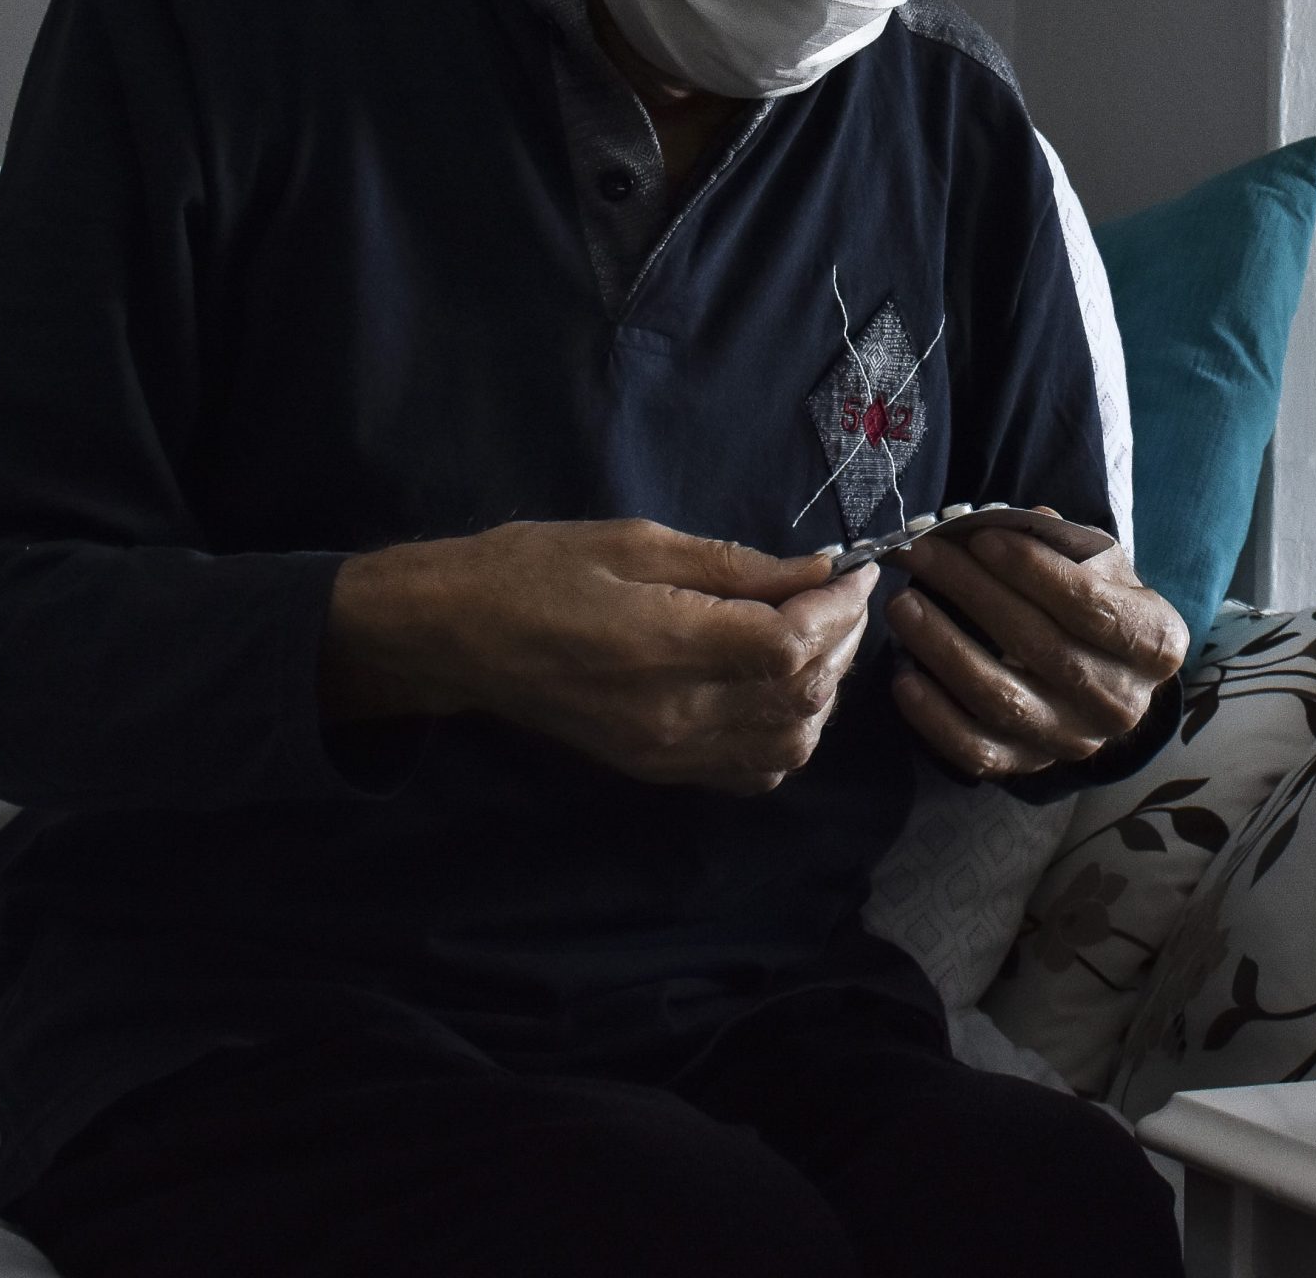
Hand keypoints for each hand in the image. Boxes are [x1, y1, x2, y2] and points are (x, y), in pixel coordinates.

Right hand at [325, 518, 873, 794]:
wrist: (459, 635)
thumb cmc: (538, 570)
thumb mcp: (640, 542)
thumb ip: (736, 566)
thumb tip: (817, 571)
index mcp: (668, 644)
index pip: (792, 644)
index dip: (839, 608)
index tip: (855, 570)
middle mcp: (675, 713)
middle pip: (802, 696)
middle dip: (841, 642)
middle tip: (842, 595)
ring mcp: (667, 751)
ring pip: (789, 745)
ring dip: (821, 692)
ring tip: (815, 637)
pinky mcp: (656, 768)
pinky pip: (750, 773)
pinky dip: (786, 736)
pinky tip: (778, 689)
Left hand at [886, 518, 1186, 778]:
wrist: (1105, 671)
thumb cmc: (1097, 602)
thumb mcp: (1099, 565)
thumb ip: (1060, 543)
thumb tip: (1005, 524)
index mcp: (1155, 643)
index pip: (1093, 608)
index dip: (1035, 572)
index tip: (981, 538)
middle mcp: (1122, 703)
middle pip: (1040, 647)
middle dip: (974, 594)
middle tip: (923, 556)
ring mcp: (1075, 740)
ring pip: (1004, 700)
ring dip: (944, 650)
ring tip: (904, 605)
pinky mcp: (1030, 766)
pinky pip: (978, 750)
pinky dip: (936, 717)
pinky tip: (904, 677)